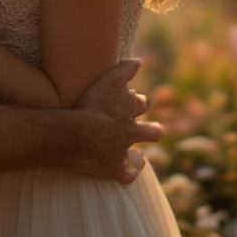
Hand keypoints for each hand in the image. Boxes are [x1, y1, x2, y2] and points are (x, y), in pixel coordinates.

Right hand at [71, 58, 161, 184]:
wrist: (81, 135)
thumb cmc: (94, 105)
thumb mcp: (110, 79)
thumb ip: (125, 69)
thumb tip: (140, 61)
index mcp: (129, 110)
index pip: (140, 103)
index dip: (138, 102)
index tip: (135, 100)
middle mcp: (131, 131)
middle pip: (149, 131)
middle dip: (153, 130)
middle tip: (155, 130)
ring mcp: (123, 151)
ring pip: (139, 156)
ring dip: (140, 156)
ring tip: (141, 158)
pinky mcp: (114, 168)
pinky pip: (126, 175)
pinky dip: (128, 175)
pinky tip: (128, 175)